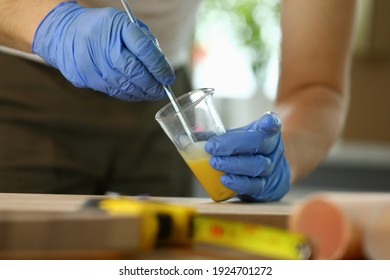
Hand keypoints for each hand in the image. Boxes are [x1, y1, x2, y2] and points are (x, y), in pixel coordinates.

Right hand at [32, 2, 173, 100]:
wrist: (64, 33)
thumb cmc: (103, 28)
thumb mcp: (125, 25)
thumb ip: (145, 43)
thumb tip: (162, 69)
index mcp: (117, 26)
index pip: (144, 50)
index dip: (160, 67)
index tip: (168, 77)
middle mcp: (104, 45)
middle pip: (135, 72)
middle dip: (153, 84)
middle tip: (162, 90)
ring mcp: (92, 63)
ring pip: (125, 85)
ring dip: (142, 93)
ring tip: (152, 94)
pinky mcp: (86, 77)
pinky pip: (113, 91)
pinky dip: (129, 94)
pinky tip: (137, 93)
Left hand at [205, 112, 289, 201]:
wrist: (269, 177)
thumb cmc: (248, 153)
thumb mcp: (238, 140)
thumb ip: (219, 136)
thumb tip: (190, 136)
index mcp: (267, 132)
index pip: (272, 125)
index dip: (270, 122)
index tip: (266, 121)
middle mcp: (273, 149)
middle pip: (259, 143)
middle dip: (233, 144)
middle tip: (211, 147)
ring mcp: (271, 169)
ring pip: (257, 165)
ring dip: (233, 164)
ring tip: (214, 163)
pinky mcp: (266, 187)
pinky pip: (253, 186)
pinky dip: (238, 183)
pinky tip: (225, 180)